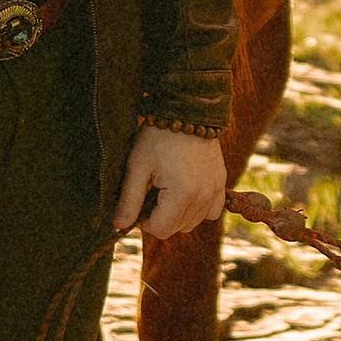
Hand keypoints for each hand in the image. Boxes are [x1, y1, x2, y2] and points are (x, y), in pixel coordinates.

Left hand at [115, 124, 229, 240]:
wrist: (187, 110)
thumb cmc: (158, 137)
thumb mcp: (137, 167)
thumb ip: (129, 200)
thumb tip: (119, 227)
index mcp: (182, 194)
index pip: (161, 230)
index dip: (145, 222)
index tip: (140, 202)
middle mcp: (203, 196)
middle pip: (178, 229)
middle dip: (161, 218)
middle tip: (152, 193)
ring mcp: (215, 189)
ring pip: (194, 222)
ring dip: (179, 214)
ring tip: (167, 190)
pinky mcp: (221, 181)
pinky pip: (212, 211)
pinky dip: (199, 208)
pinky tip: (187, 193)